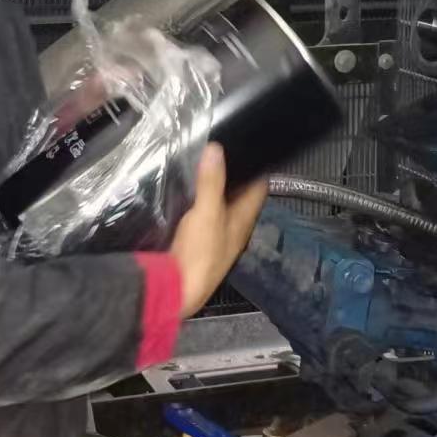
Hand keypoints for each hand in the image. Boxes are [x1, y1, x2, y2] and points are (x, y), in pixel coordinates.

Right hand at [170, 144, 268, 318]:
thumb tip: (216, 149)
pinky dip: (200, 203)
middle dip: (233, 175)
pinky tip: (189, 195)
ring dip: (216, 189)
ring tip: (204, 166)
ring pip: (222, 207)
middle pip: (240, 196)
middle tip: (221, 151)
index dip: (256, 167)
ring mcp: (217, 238)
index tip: (248, 147)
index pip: (258, 188)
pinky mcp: (199, 244)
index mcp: (243, 220)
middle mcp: (234, 229)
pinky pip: (204, 216)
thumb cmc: (200, 253)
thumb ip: (211, 182)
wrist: (177, 290)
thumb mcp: (206, 212)